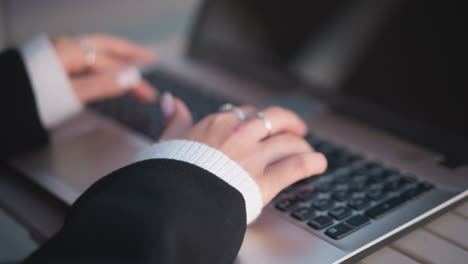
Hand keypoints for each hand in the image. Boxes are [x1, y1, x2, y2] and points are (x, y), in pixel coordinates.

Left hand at [52, 34, 156, 102]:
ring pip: (95, 49)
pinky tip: (103, 67)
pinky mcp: (49, 61)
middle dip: (130, 53)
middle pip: (106, 46)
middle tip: (150, 58)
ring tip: (132, 62)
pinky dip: (100, 59)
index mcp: (70, 51)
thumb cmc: (29, 100)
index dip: (133, 79)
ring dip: (116, 56)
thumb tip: (131, 76)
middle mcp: (64, 46)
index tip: (149, 95)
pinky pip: (83, 54)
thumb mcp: (68, 95)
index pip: (111, 64)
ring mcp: (55, 51)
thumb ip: (100, 85)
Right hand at [159, 96, 326, 204]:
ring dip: (302, 145)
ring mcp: (254, 156)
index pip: (247, 113)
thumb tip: (170, 99)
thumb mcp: (168, 139)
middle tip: (297, 129)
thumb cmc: (171, 171)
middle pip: (276, 119)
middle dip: (290, 122)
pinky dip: (312, 164)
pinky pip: (295, 166)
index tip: (261, 125)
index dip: (258, 119)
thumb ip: (175, 119)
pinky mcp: (264, 180)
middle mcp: (240, 134)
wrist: (176, 198)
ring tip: (309, 150)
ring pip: (288, 141)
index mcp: (218, 124)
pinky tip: (319, 164)